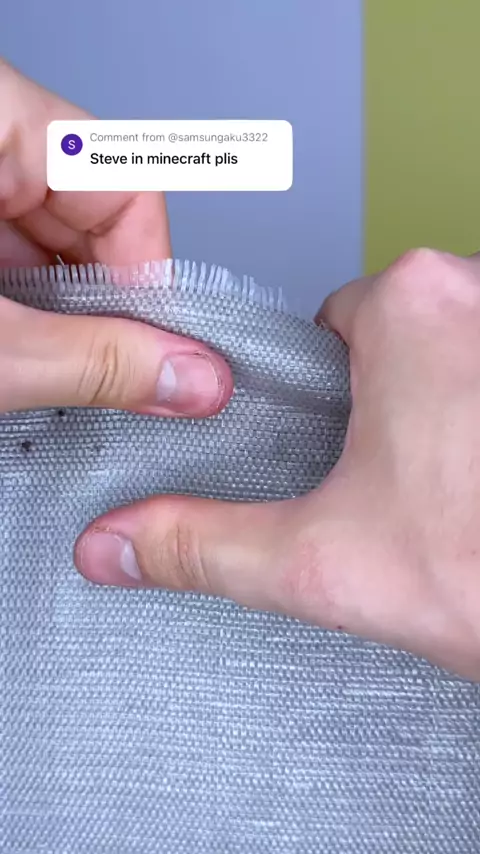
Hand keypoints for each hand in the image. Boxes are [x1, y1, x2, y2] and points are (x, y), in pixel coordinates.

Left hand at [0, 59, 231, 414]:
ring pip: (43, 233)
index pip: (124, 181)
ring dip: (56, 309)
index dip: (149, 272)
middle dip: (101, 301)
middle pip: (87, 209)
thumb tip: (196, 377)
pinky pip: (3, 242)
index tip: (154, 343)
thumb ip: (98, 361)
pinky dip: (18, 300)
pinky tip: (12, 345)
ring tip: (45, 364)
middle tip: (108, 368)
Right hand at [75, 248, 479, 680]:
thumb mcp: (326, 564)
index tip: (357, 452)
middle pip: (408, 338)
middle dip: (401, 405)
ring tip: (465, 485)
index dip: (335, 399)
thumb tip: (117, 544)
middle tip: (413, 483)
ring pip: (466, 353)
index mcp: (412, 306)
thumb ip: (205, 548)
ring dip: (457, 409)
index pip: (336, 326)